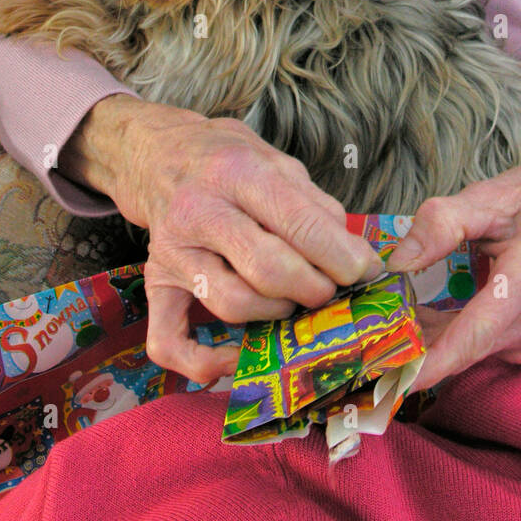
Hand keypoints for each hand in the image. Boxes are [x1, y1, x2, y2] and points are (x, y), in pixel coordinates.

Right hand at [60, 95, 383, 384]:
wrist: (159, 156)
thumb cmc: (229, 161)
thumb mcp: (277, 162)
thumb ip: (316, 207)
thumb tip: (357, 257)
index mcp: (237, 172)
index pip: (298, 223)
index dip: (341, 256)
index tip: (366, 271)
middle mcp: (199, 211)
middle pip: (268, 269)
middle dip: (315, 289)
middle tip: (332, 290)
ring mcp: (172, 252)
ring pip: (233, 305)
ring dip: (277, 315)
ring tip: (293, 302)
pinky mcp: (154, 284)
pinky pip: (170, 342)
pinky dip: (205, 364)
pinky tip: (238, 357)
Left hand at [385, 150, 520, 392]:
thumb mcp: (488, 196)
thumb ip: (442, 224)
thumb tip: (398, 262)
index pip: (477, 332)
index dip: (436, 362)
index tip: (397, 382)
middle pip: (471, 346)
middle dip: (421, 353)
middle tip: (370, 351)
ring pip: (476, 349)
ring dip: (434, 344)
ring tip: (390, 330)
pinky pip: (488, 345)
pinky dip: (455, 338)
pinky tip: (425, 321)